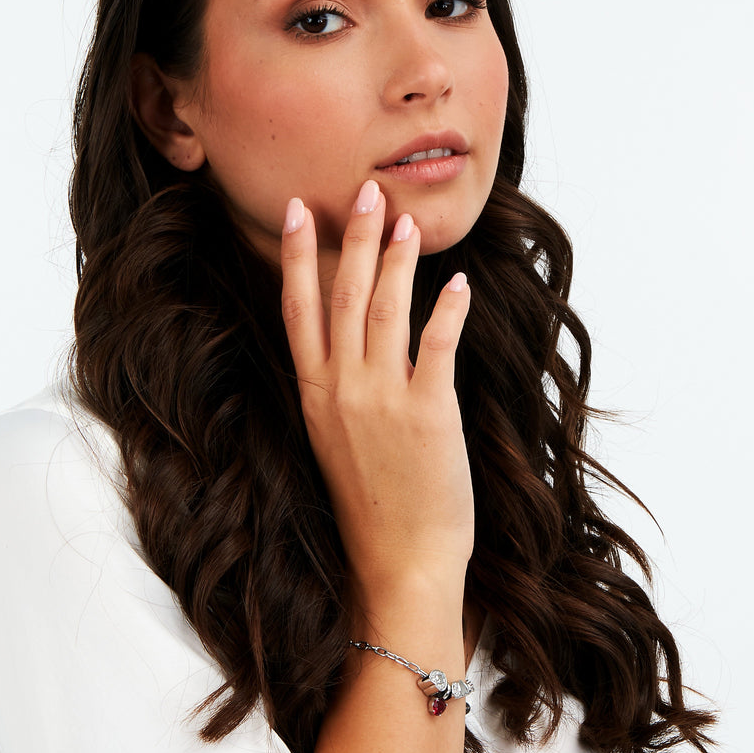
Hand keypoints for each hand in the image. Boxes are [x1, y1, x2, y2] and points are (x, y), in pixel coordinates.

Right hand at [280, 180, 474, 600]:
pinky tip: (458, 284)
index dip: (296, 256)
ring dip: (398, 261)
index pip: (298, 309)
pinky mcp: (427, 413)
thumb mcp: (334, 440)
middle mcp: (341, 388)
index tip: (298, 211)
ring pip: (386, 311)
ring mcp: (381, 399)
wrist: (396, 560)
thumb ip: (337, 389)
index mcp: (314, 392)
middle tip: (365, 191)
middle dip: (354, 238)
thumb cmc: (369, 504)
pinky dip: (447, 312)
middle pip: (344, 296)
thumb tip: (349, 345)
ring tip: (407, 222)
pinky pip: (436, 347)